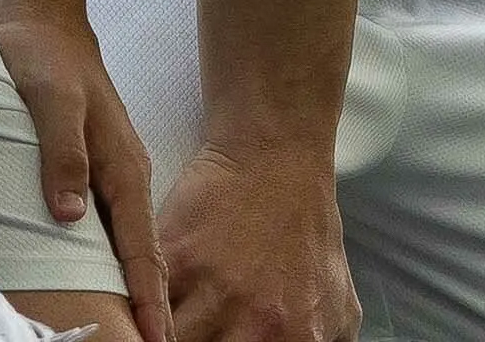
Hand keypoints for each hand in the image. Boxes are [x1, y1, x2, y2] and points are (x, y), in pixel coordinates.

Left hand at [0, 9, 162, 341]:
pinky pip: (108, 232)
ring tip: (135, 334)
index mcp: (123, 169)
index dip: (148, 297)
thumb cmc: (42, 56)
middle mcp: (124, 181)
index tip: (156, 338)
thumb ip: (62, 153)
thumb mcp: (50, 97)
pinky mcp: (91, 175)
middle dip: (151, 308)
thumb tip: (69, 215)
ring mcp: (109, 180)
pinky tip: (106, 287)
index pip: (142, 249)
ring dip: (133, 291)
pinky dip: (114, 266)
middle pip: (142, 258)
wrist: (40, 21)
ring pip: (126, 248)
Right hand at [156, 143, 354, 341]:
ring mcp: (209, 295)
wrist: (274, 159)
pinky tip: (154, 302)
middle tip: (201, 330)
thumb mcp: (339, 301)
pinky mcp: (173, 263)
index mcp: (296, 339)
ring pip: (167, 340)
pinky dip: (145, 306)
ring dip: (166, 333)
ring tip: (169, 322)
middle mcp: (253, 326)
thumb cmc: (305, 226)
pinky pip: (146, 304)